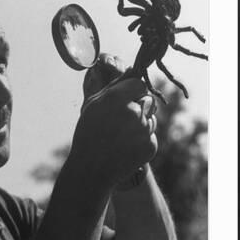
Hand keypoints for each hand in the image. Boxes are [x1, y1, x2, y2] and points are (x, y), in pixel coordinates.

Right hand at [68, 56, 157, 191]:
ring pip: (151, 118)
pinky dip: (141, 140)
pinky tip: (126, 147)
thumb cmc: (88, 132)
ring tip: (121, 136)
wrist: (91, 169)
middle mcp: (134, 112)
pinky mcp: (150, 146)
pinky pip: (150, 136)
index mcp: (117, 98)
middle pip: (147, 100)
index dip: (132, 91)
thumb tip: (132, 70)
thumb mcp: (93, 104)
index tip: (124, 100)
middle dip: (138, 106)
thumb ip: (114, 86)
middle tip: (120, 121)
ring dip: (140, 124)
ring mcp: (144, 130)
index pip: (139, 84)